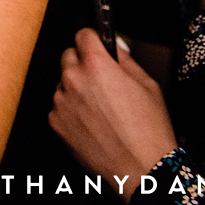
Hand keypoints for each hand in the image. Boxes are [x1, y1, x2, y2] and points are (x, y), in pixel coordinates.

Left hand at [49, 29, 177, 199]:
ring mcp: (61, 101)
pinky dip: (70, 111)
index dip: (93, 40)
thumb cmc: (149, 130)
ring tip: (100, 108)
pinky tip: (91, 123)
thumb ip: (126, 60)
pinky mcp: (55, 122)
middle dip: (83, 63)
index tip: (97, 45)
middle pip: (68, 56)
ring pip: (63, 83)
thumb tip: (116, 46)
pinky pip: (59, 106)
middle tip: (101, 80)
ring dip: (75, 88)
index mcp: (97, 65)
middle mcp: (74, 79)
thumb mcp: (148, 85)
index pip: (83, 35)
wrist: (141, 170)